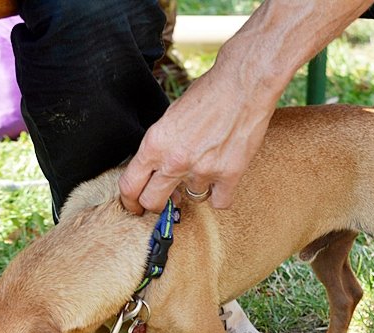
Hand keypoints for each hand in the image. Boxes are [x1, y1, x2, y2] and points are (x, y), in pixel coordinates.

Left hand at [118, 62, 275, 214]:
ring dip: (196, 187)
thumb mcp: (170, 119)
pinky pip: (219, 202)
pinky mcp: (229, 175)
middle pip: (153, 202)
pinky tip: (222, 179)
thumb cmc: (208, 95)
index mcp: (155, 144)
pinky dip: (221, 194)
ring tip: (207, 163)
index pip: (130, 186)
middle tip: (166, 199)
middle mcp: (175, 161)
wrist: (242, 85)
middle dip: (156, 205)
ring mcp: (203, 171)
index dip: (130, 201)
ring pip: (192, 199)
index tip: (135, 206)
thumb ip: (161, 149)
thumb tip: (159, 174)